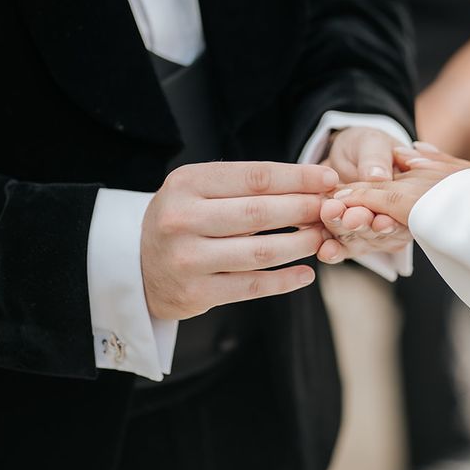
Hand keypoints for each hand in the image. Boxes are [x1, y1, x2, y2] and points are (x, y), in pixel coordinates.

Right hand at [141, 161, 338, 319]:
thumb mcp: (198, 191)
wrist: (138, 268)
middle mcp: (182, 219)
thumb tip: (311, 185)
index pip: (254, 177)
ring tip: (321, 239)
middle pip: (259, 213)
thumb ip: (244, 187)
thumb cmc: (182, 221)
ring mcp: (187, 259)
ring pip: (259, 252)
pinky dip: (284, 281)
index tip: (329, 179)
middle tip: (331, 211)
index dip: (298, 178)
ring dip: (299, 245)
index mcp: (186, 184)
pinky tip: (306, 273)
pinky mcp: (195, 292)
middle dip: (304, 210)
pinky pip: (251, 286)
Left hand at [318, 126, 410, 261]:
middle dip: (364, 225)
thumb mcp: (372, 143)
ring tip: (330, 216)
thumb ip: (376, 158)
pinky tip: (325, 250)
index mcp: (410, 198)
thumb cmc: (365, 147)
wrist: (342, 156)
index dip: (392, 220)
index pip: (402, 214)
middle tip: (351, 218)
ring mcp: (370, 234)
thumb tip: (377, 175)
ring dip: (344, 232)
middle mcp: (394, 222)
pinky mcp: (347, 240)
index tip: (379, 220)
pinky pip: (341, 249)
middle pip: (380, 232)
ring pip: (359, 240)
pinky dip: (332, 250)